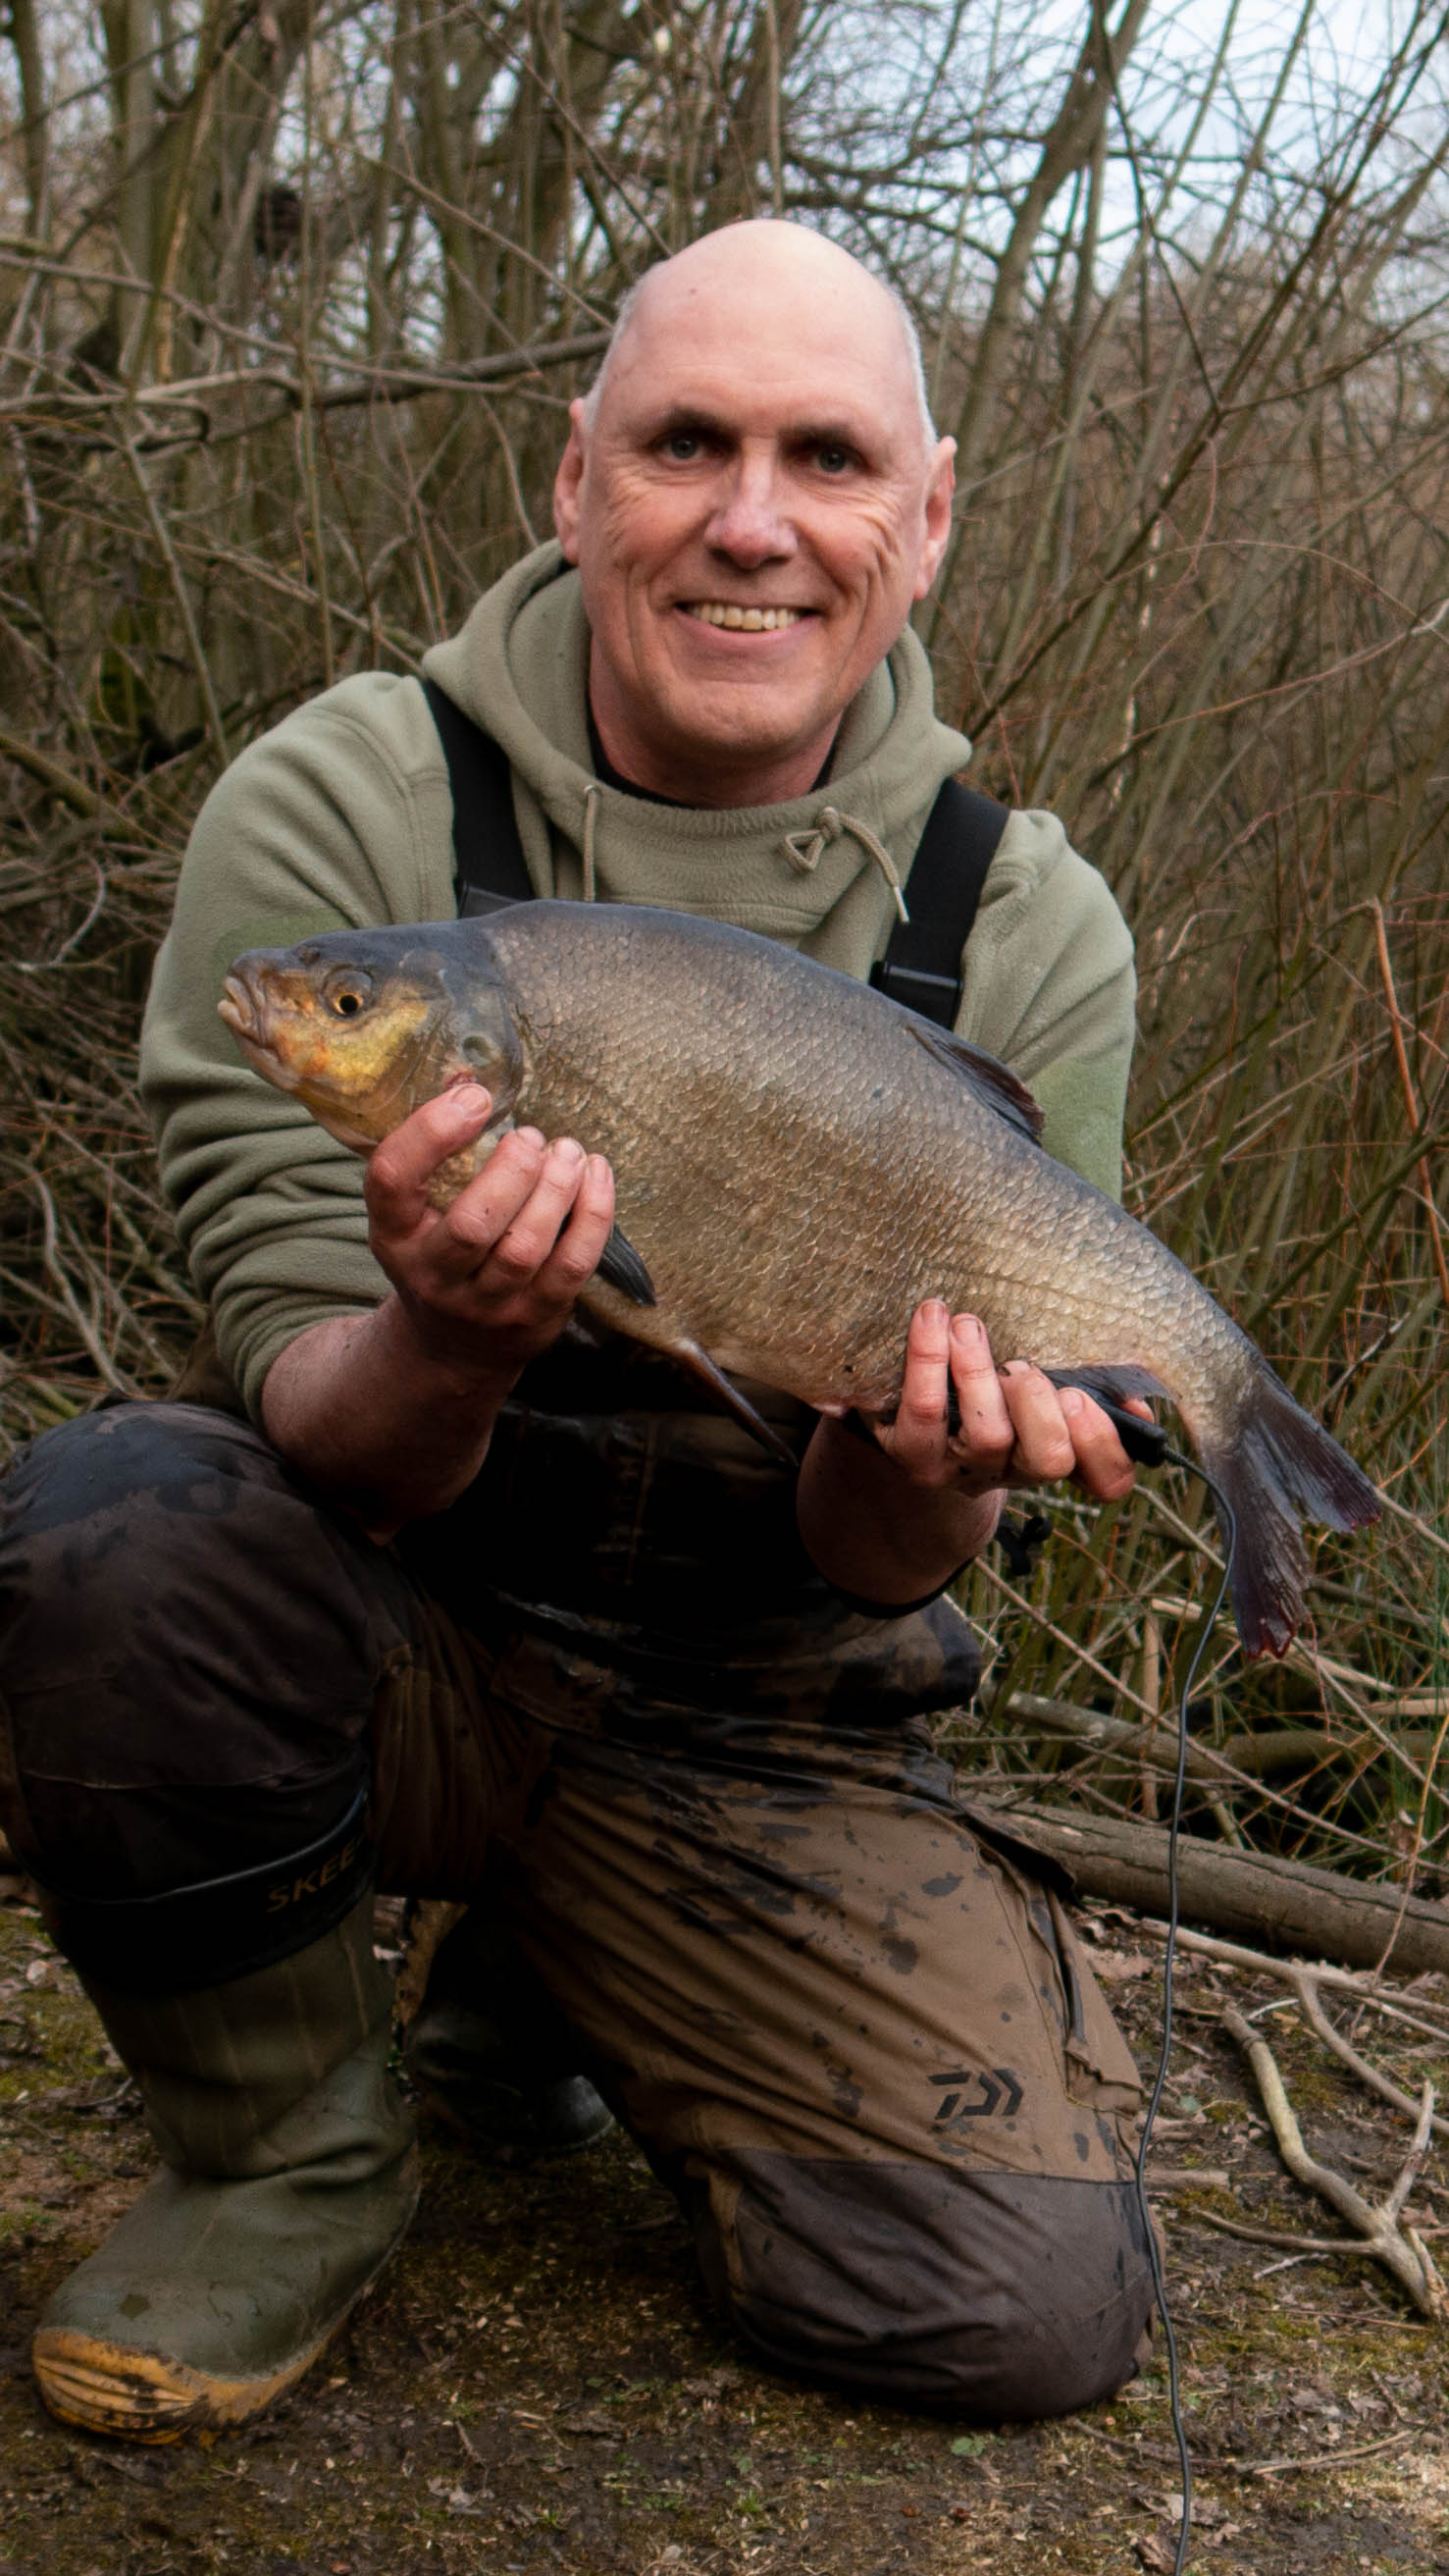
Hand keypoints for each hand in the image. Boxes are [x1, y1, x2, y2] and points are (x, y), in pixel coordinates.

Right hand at [364, 1081, 614, 1380]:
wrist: (453, 1347)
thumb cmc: (440, 1251)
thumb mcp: (418, 1210)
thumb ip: (438, 1151)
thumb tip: (470, 1077)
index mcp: (394, 1235)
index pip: (393, 1180)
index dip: (430, 1132)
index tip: (474, 1098)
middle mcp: (433, 1276)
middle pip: (474, 1222)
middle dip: (514, 1168)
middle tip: (534, 1137)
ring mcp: (486, 1304)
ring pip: (526, 1246)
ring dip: (557, 1188)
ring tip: (569, 1151)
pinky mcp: (535, 1317)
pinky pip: (572, 1264)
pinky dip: (594, 1214)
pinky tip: (596, 1175)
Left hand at [871, 1302, 1145, 1501]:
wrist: (914, 1422)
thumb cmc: (995, 1391)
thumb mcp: (1044, 1389)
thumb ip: (1093, 1386)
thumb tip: (1133, 1396)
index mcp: (1059, 1454)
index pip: (1107, 1480)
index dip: (1102, 1444)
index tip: (1079, 1396)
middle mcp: (1016, 1471)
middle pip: (1048, 1460)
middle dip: (1041, 1407)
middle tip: (1021, 1365)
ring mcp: (965, 1470)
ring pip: (987, 1436)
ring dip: (980, 1372)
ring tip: (968, 1324)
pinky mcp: (915, 1454)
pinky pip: (923, 1414)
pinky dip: (927, 1360)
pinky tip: (931, 1318)